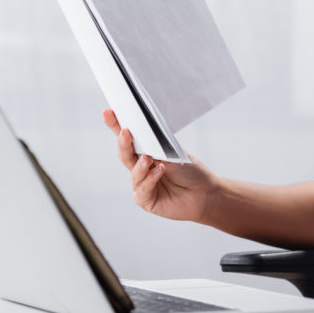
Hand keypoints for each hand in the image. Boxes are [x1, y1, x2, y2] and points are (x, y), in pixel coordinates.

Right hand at [102, 108, 216, 222]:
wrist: (205, 193)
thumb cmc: (190, 171)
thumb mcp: (173, 154)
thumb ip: (156, 150)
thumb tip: (140, 141)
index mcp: (147, 152)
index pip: (129, 138)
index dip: (116, 125)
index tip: (108, 112)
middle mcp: (142, 167)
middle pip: (125, 154)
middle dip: (123, 142)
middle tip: (125, 132)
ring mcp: (142, 184)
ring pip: (133, 172)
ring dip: (140, 165)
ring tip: (148, 158)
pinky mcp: (146, 200)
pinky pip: (141, 189)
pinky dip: (149, 179)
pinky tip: (159, 171)